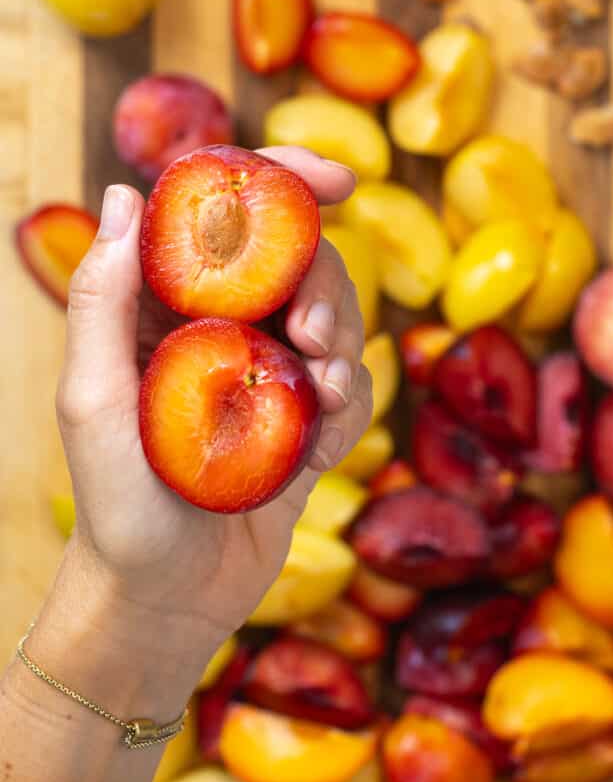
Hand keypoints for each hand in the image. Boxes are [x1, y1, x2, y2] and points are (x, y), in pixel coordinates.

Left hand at [55, 146, 371, 661]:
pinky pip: (349, 386)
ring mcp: (267, 375)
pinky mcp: (303, 423)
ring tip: (325, 389)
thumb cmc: (116, 504)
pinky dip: (349, 399)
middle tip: (320, 336)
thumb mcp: (93, 397)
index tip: (336, 181)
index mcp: (167, 310)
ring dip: (345, 339)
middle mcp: (222, 331)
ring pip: (334, 316)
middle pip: (295, 262)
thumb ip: (106, 297)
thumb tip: (128, 194)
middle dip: (324, 283)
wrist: (163, 600)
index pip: (223, 221)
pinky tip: (326, 435)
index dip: (279, 185)